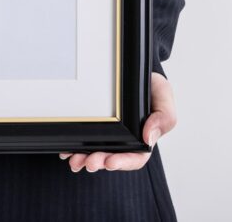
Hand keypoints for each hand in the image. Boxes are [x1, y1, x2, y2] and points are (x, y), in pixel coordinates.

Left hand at [59, 71, 175, 172]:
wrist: (132, 68)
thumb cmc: (151, 85)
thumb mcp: (163, 96)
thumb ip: (164, 117)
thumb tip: (149, 138)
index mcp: (142, 139)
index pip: (134, 158)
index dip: (122, 162)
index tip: (110, 161)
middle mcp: (123, 140)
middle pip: (111, 158)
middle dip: (99, 162)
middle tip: (89, 162)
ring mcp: (107, 134)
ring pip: (94, 152)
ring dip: (84, 159)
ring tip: (75, 159)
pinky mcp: (93, 126)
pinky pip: (82, 139)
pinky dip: (74, 147)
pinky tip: (66, 150)